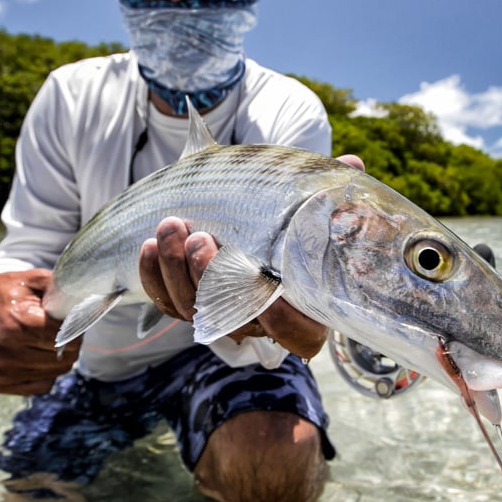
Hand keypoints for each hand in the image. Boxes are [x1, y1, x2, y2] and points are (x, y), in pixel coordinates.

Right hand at [0, 269, 79, 394]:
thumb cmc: (0, 292)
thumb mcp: (31, 280)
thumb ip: (61, 288)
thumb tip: (87, 300)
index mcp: (19, 324)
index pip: (68, 337)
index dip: (75, 328)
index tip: (72, 321)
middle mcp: (8, 352)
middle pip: (64, 357)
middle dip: (69, 343)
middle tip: (62, 331)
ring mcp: (1, 371)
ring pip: (55, 373)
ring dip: (58, 358)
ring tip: (47, 341)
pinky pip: (41, 385)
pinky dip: (45, 372)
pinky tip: (36, 355)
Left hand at [137, 154, 364, 360]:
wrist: (241, 215)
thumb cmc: (286, 215)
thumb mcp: (309, 202)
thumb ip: (330, 189)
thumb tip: (353, 165)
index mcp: (301, 307)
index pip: (300, 336)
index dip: (286, 322)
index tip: (272, 291)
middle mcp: (257, 319)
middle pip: (231, 319)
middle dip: (208, 277)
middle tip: (201, 236)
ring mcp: (216, 312)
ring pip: (190, 307)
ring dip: (175, 266)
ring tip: (171, 224)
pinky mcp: (183, 300)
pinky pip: (162, 298)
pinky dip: (151, 272)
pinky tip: (148, 242)